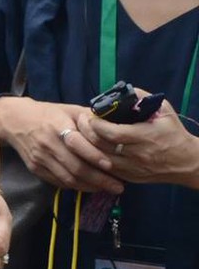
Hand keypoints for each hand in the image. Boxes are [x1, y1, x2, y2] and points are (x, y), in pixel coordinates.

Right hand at [0, 96, 121, 193]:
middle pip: (75, 167)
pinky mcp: (35, 168)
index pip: (77, 144)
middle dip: (99, 179)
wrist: (14, 120)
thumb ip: (90, 119)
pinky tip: (89, 186)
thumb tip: (115, 128)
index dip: (94, 156)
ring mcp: (40, 158)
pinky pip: (59, 182)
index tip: (112, 165)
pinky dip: (76, 187)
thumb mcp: (69, 109)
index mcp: (57, 125)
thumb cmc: (48, 113)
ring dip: (90, 186)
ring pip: (68, 179)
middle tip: (118, 186)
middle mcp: (47, 144)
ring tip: (107, 188)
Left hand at [82, 101, 198, 189]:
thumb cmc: (174, 133)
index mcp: (145, 137)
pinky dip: (94, 158)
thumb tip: (122, 91)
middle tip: (80, 121)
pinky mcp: (130, 178)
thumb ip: (143, 98)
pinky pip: (105, 169)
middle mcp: (137, 155)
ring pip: (99, 159)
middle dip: (85, 132)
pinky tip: (89, 148)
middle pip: (101, 146)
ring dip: (86, 146)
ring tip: (81, 133)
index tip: (88, 115)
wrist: (188, 162)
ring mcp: (133, 169)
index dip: (95, 124)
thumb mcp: (164, 110)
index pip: (111, 133)